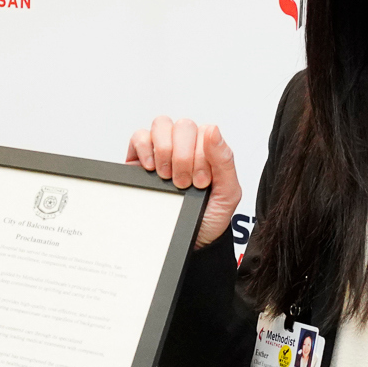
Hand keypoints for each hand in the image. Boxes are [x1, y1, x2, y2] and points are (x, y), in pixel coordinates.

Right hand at [125, 117, 240, 246]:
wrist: (189, 241)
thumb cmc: (208, 217)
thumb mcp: (227, 193)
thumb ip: (225, 160)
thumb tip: (213, 130)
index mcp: (209, 150)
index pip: (205, 132)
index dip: (200, 157)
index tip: (199, 182)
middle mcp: (187, 145)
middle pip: (183, 126)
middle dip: (183, 157)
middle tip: (183, 182)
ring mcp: (163, 149)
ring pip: (162, 125)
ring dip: (165, 151)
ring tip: (167, 176)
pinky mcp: (141, 157)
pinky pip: (140, 136)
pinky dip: (144, 149)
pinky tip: (151, 168)